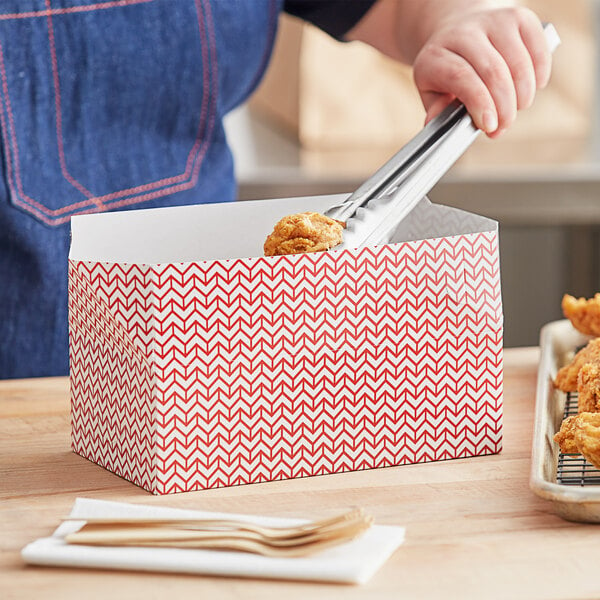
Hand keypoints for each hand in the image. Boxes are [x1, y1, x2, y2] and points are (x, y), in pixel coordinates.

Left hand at [412, 7, 551, 137]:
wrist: (458, 30)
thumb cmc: (446, 70)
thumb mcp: (431, 90)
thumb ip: (436, 108)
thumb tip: (435, 122)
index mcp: (436, 55)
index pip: (461, 78)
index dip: (480, 104)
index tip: (490, 126)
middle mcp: (464, 33)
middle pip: (493, 72)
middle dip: (504, 106)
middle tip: (504, 125)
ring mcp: (494, 21)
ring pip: (518, 63)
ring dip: (522, 94)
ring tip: (516, 108)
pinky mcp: (520, 17)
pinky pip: (538, 50)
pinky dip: (539, 75)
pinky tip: (532, 88)